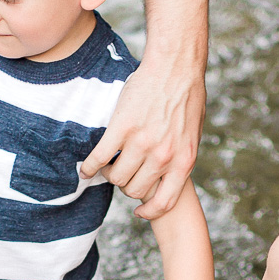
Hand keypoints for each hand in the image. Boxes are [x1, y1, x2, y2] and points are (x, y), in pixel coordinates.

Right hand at [78, 51, 205, 219]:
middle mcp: (162, 157)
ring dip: (109, 175)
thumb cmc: (187, 99)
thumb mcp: (192, 136)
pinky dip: (89, 167)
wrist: (176, 68)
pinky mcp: (121, 128)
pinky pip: (99, 158)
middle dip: (127, 186)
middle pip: (134, 190)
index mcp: (183, 161)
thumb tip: (167, 177)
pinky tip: (85, 169)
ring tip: (107, 167)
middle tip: (123, 175)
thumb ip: (180, 159)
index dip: (150, 211)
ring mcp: (141, 143)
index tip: (139, 211)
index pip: (164, 202)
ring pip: (116, 177)